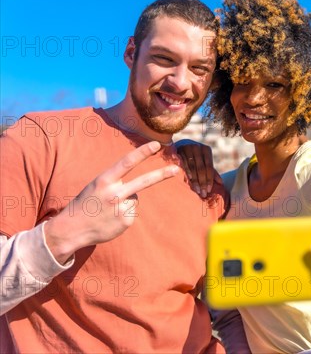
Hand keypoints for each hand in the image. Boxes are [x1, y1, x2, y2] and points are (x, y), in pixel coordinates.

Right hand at [45, 141, 179, 263]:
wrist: (71, 229)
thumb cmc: (86, 203)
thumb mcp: (96, 186)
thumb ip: (116, 183)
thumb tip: (139, 190)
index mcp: (104, 180)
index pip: (127, 162)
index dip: (142, 152)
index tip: (156, 145)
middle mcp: (114, 193)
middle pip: (143, 182)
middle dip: (162, 174)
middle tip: (176, 170)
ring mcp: (121, 208)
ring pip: (134, 198)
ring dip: (125, 202)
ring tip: (108, 209)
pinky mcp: (126, 221)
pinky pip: (132, 212)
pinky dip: (124, 214)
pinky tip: (110, 218)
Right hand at [176, 139, 217, 197]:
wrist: (180, 145)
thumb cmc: (194, 157)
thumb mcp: (203, 162)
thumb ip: (212, 171)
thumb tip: (221, 183)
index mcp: (206, 150)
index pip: (209, 167)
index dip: (209, 179)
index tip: (209, 190)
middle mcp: (198, 147)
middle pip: (201, 168)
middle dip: (203, 182)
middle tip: (203, 193)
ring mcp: (188, 148)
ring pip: (193, 167)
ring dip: (195, 180)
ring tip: (197, 191)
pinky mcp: (179, 151)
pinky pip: (183, 164)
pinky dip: (186, 172)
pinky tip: (188, 181)